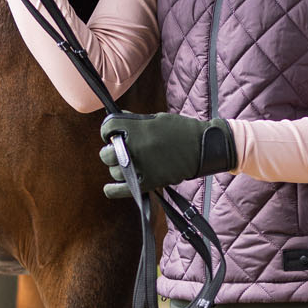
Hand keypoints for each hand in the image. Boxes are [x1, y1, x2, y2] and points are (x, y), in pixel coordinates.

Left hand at [99, 111, 236, 196]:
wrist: (202, 147)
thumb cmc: (180, 130)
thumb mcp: (156, 118)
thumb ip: (134, 121)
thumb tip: (114, 121)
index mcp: (137, 128)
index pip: (108, 127)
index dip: (107, 130)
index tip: (111, 133)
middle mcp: (136, 147)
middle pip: (106, 153)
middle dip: (109, 150)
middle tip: (119, 149)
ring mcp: (141, 166)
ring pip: (114, 171)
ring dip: (118, 167)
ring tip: (129, 163)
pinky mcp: (149, 182)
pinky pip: (122, 189)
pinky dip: (113, 189)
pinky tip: (109, 187)